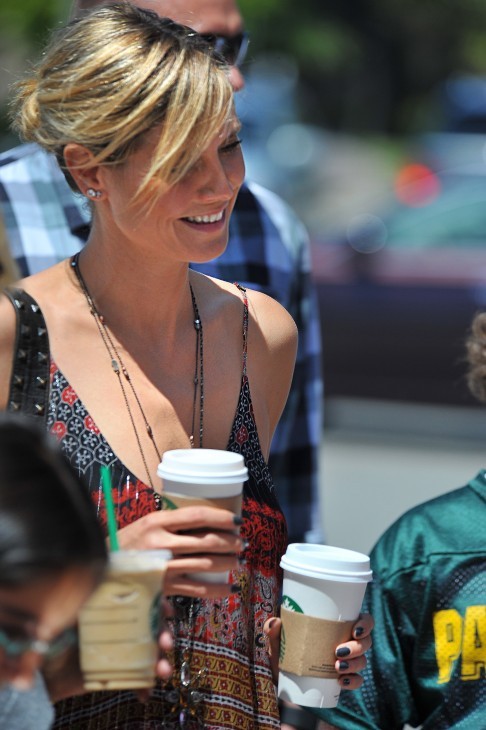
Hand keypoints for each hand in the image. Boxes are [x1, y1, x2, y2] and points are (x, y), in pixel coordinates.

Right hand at [116, 505, 243, 598]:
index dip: (220, 518)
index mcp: (157, 521)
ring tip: (237, 561)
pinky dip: (216, 589)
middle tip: (241, 543)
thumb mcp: (147, 524)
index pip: (196, 516)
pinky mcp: (163, 587)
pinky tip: (227, 587)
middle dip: (229, 542)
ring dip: (227, 563)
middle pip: (205, 540)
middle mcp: (160, 543)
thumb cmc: (129, 543)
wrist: (101, 568)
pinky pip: (196, 588)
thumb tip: (205, 521)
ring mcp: (162, 566)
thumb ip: (171, 523)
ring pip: (205, 564)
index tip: (237, 520)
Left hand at [263, 612, 373, 687]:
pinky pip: (357, 681)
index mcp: (338, 627)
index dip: (366, 623)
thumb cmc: (285, 654)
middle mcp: (347, 642)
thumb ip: (273, 632)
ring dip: (355, 663)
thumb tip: (275, 622)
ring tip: (337, 667)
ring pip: (363, 660)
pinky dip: (353, 681)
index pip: (363, 620)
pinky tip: (342, 681)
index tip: (355, 629)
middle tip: (339, 651)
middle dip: (357, 647)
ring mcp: (348, 662)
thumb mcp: (278, 642)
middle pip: (365, 641)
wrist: (284, 681)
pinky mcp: (344, 679)